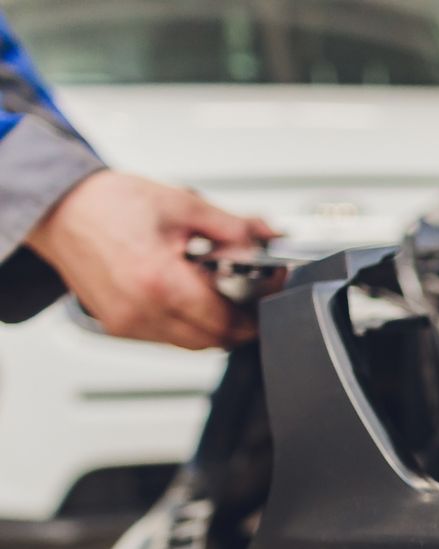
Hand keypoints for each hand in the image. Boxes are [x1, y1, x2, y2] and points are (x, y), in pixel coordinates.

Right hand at [26, 171, 278, 350]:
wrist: (59, 209)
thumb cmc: (108, 204)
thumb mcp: (181, 205)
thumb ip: (232, 228)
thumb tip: (268, 236)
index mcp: (160, 282)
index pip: (228, 321)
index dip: (257, 310)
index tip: (269, 293)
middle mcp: (141, 311)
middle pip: (214, 340)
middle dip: (239, 322)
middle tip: (249, 296)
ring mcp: (127, 323)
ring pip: (191, 343)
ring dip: (212, 325)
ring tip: (215, 292)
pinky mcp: (118, 327)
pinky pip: (166, 338)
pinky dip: (185, 324)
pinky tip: (186, 296)